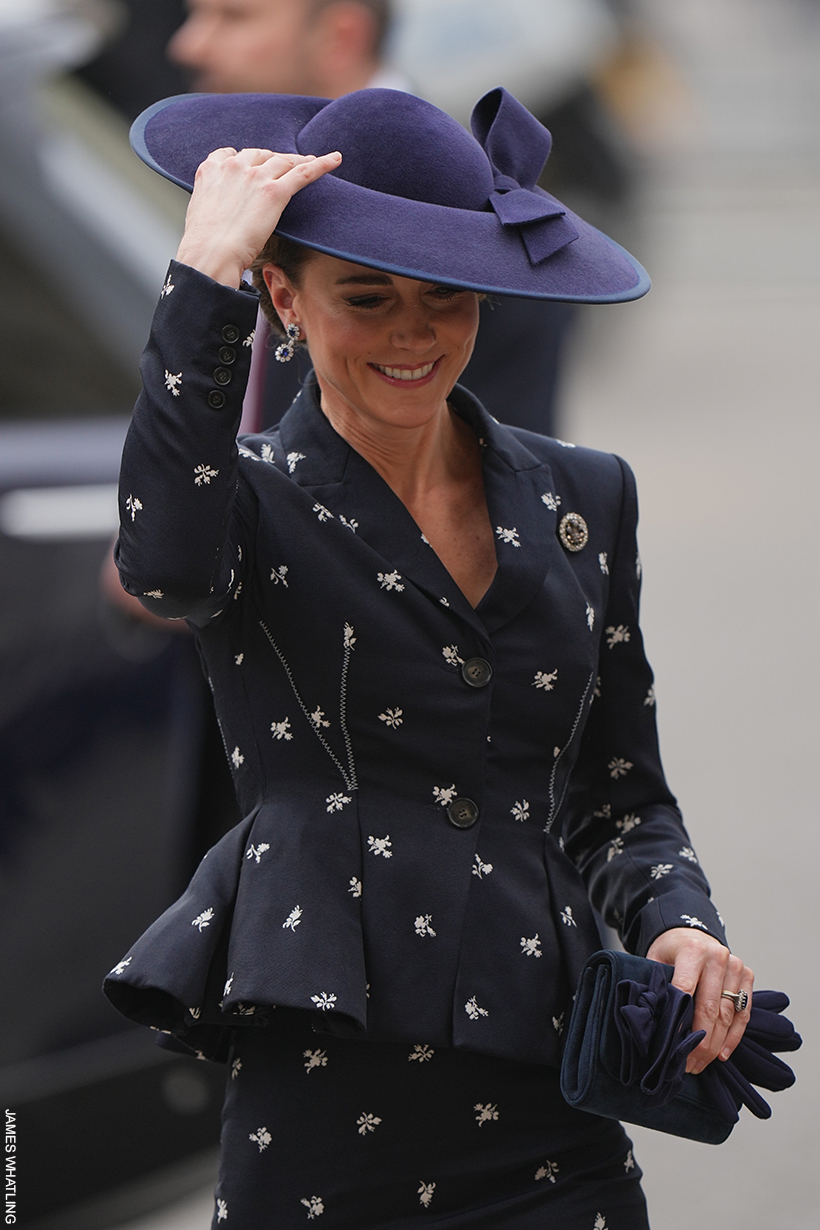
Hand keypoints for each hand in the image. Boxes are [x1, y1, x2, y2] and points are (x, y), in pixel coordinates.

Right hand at [175, 147, 341, 287]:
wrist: (210, 255)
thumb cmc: (205, 246)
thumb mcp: (202, 214)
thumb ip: (215, 204)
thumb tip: (225, 216)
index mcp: (211, 170)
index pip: (232, 155)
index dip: (247, 160)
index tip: (256, 165)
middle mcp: (234, 167)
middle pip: (262, 155)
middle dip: (275, 160)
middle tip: (288, 166)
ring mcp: (255, 177)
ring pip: (284, 161)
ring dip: (298, 160)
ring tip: (311, 161)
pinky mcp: (274, 192)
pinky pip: (304, 173)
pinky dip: (322, 164)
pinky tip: (335, 160)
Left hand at [646, 928, 753, 1073]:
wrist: (692, 933)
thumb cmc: (671, 951)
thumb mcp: (655, 960)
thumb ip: (655, 985)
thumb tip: (653, 1020)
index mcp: (692, 950)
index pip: (686, 989)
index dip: (681, 1020)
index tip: (674, 1045)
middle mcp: (717, 956)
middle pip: (710, 1007)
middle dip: (700, 1040)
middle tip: (688, 1063)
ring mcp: (736, 966)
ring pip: (728, 1014)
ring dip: (716, 1043)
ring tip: (701, 1063)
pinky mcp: (747, 976)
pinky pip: (743, 1012)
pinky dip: (733, 1036)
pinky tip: (722, 1053)